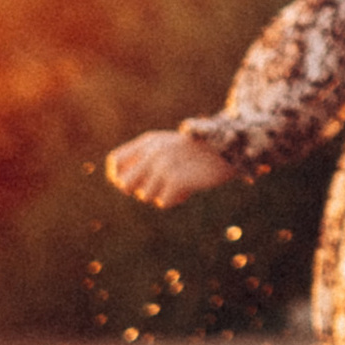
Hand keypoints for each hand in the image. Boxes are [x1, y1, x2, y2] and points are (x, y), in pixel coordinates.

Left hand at [106, 129, 234, 207]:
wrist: (228, 147)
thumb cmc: (198, 150)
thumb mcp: (169, 146)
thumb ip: (146, 158)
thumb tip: (123, 184)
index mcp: (148, 142)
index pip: (115, 162)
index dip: (120, 176)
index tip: (134, 182)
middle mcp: (152, 153)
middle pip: (124, 184)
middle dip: (138, 190)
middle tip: (156, 187)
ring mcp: (163, 166)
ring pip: (146, 196)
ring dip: (162, 194)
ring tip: (179, 185)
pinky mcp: (176, 180)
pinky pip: (163, 202)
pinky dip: (175, 199)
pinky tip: (187, 190)